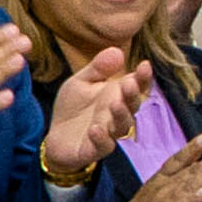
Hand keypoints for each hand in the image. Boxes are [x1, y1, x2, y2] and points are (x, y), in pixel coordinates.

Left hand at [36, 36, 152, 179]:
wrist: (56, 138)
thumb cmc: (73, 108)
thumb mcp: (81, 82)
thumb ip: (98, 68)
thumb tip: (117, 51)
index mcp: (117, 96)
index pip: (136, 87)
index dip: (143, 78)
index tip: (145, 65)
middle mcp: (117, 116)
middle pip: (132, 106)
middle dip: (133, 95)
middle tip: (129, 84)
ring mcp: (108, 134)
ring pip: (122, 127)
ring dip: (120, 116)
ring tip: (114, 104)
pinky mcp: (93, 150)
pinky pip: (103, 146)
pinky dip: (101, 138)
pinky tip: (94, 129)